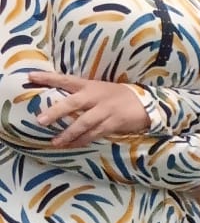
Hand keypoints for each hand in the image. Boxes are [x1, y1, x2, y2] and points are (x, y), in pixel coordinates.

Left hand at [24, 72, 150, 146]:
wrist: (146, 103)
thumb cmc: (118, 97)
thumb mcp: (100, 89)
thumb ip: (82, 94)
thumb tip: (57, 102)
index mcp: (90, 86)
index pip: (66, 80)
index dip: (48, 78)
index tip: (30, 77)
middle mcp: (96, 96)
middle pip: (73, 104)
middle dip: (56, 112)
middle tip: (40, 121)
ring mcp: (105, 110)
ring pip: (83, 123)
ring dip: (68, 133)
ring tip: (55, 142)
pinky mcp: (114, 122)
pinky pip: (95, 133)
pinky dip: (83, 140)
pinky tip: (73, 145)